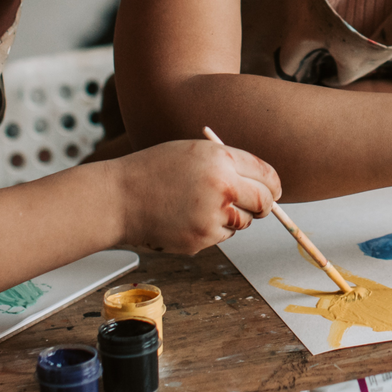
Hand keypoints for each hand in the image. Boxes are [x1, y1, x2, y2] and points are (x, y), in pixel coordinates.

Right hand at [115, 141, 280, 253]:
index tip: (272, 191)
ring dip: (232, 217)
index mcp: (221, 159)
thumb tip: (262, 183)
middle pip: (264, 203)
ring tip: (200, 205)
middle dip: (263, 206)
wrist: (119, 198)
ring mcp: (212, 217)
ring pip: (242, 222)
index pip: (267, 175)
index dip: (273, 185)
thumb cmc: (154, 170)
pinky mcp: (201, 239)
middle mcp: (222, 187)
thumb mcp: (194, 152)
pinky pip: (221, 236)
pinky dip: (211, 230)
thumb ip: (228, 164)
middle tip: (255, 205)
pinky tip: (186, 218)